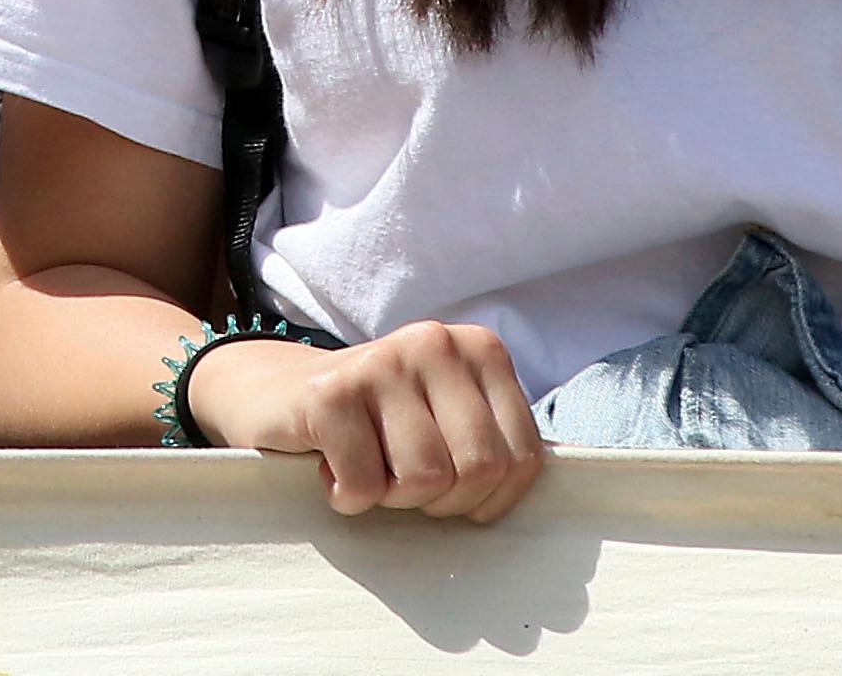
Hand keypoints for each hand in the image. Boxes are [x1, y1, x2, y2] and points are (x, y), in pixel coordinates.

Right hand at [185, 321, 545, 522]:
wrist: (271, 391)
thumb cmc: (376, 423)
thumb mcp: (449, 418)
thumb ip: (500, 440)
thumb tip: (570, 489)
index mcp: (478, 349)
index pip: (523, 458)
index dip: (489, 498)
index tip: (449, 488)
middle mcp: (433, 342)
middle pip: (478, 470)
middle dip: (441, 500)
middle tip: (402, 483)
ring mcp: (380, 362)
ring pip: (424, 480)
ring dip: (391, 497)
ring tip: (367, 468)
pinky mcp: (329, 393)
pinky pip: (365, 484)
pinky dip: (346, 496)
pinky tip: (330, 468)